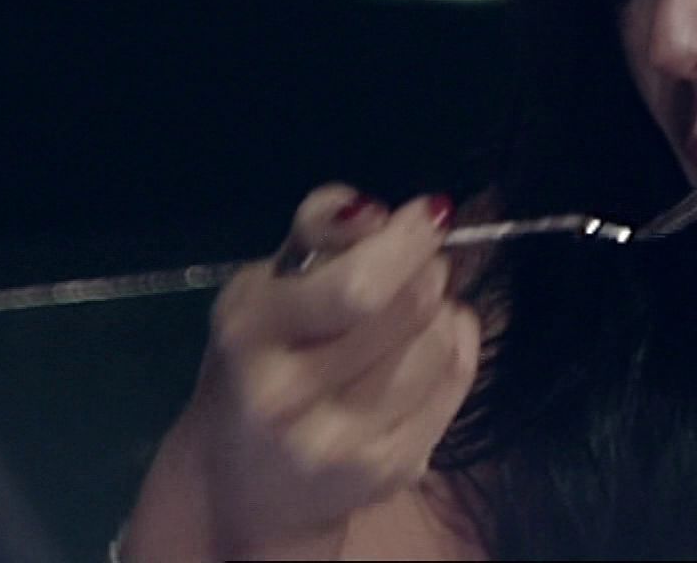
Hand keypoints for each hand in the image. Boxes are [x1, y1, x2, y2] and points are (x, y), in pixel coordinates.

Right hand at [128, 184, 481, 560]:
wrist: (239, 486)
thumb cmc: (254, 363)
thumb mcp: (259, 285)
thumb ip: (314, 230)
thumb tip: (373, 211)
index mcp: (251, 334)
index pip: (357, 286)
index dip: (406, 241)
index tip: (428, 214)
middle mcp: (289, 397)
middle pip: (411, 309)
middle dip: (428, 268)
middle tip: (419, 264)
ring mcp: (342, 444)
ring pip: (439, 345)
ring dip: (442, 311)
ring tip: (416, 312)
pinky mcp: (387, 472)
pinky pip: (456, 386)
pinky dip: (457, 348)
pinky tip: (430, 346)